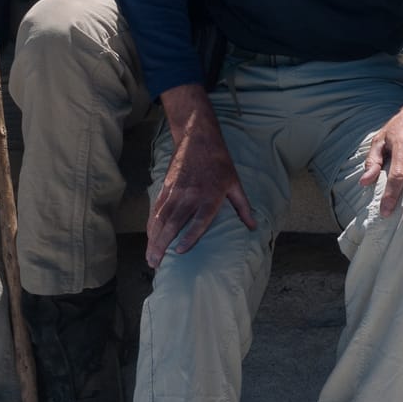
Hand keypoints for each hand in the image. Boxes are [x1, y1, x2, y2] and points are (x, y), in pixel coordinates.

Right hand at [147, 91, 255, 267]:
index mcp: (209, 196)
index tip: (179, 252)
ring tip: (150, 256)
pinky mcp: (166, 187)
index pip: (198, 221)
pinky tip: (150, 236)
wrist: (198, 138)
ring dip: (153, 238)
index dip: (188, 237)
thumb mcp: (235, 183)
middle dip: (162, 245)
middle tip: (155, 264)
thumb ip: (243, 207)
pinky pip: (157, 209)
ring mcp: (175, 191)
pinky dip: (152, 224)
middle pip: (173, 223)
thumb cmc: (220, 162)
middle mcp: (190, 196)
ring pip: (161, 218)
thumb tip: (253, 227)